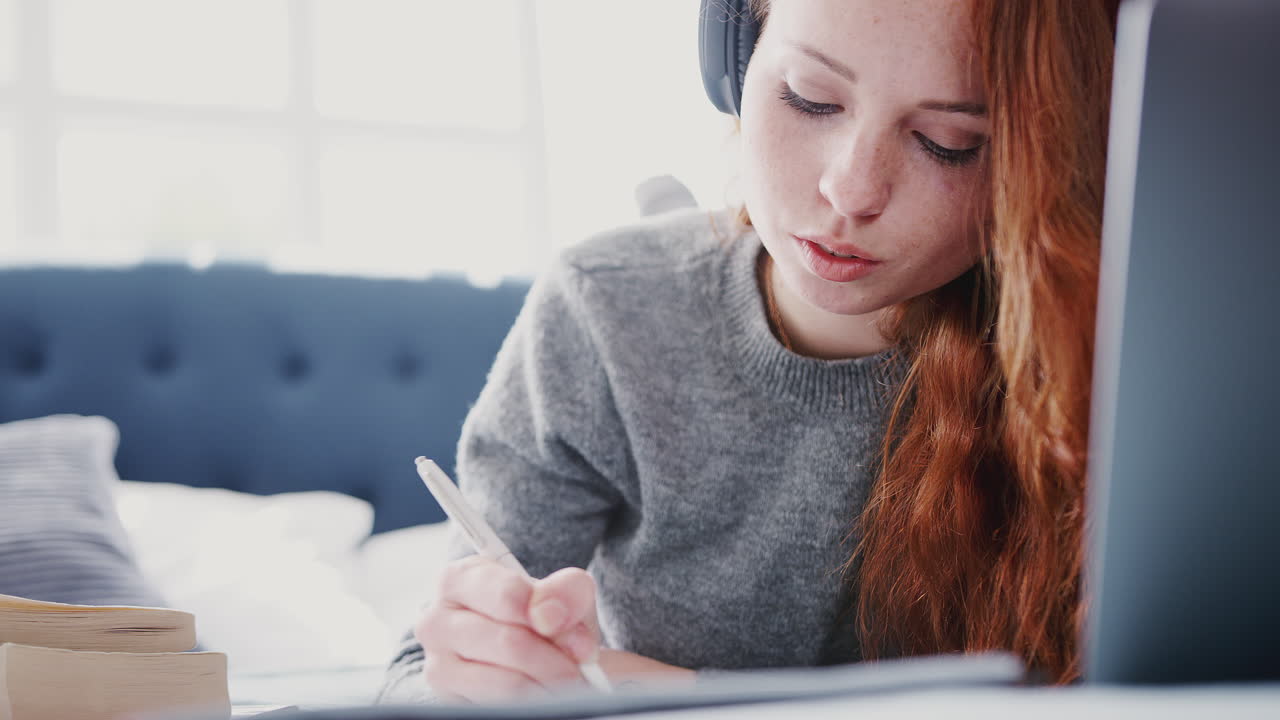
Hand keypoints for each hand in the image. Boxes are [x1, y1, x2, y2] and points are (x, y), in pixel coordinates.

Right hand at [414, 555, 605, 701]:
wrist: (528, 647)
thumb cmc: (537, 613)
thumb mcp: (560, 593)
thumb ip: (565, 591)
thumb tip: (550, 614)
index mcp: (458, 579)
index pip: (507, 595)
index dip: (551, 614)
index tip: (578, 632)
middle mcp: (437, 622)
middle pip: (510, 643)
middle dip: (558, 658)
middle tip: (583, 663)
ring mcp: (439, 666)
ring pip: (508, 684)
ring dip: (551, 685)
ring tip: (570, 680)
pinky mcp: (450, 701)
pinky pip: (502, 708)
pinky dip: (537, 703)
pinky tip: (547, 692)